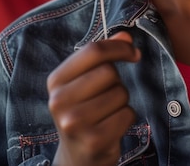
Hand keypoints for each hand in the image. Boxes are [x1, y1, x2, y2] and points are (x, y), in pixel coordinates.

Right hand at [47, 31, 140, 165]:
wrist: (76, 158)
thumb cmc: (84, 110)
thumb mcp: (86, 80)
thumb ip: (103, 55)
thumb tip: (126, 36)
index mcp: (56, 80)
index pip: (93, 50)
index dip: (119, 47)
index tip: (133, 52)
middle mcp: (59, 101)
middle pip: (109, 72)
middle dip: (117, 81)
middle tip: (107, 95)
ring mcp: (75, 123)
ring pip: (120, 93)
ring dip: (122, 101)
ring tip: (107, 112)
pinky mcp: (94, 141)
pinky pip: (127, 114)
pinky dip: (127, 118)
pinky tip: (112, 126)